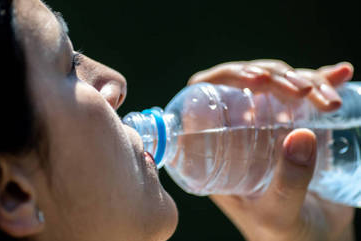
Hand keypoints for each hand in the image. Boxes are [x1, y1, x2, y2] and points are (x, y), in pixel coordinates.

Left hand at [188, 60, 354, 240]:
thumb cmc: (281, 235)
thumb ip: (287, 184)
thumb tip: (300, 135)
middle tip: (302, 91)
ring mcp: (268, 125)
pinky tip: (341, 74)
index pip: (206, 100)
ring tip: (330, 101)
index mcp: (217, 150)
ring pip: (277, 84)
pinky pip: (306, 95)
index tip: (256, 79)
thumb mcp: (278, 214)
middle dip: (274, 77)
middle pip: (246, 84)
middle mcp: (239, 132)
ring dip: (305, 81)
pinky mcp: (297, 124)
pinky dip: (324, 81)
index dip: (224, 78)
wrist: (315, 240)